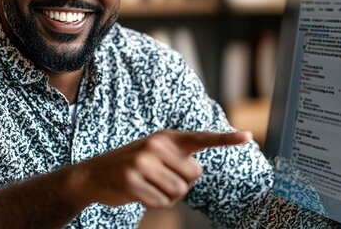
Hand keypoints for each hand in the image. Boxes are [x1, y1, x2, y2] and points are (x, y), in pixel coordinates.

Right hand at [72, 129, 252, 208]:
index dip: (226, 139)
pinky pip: (161, 202)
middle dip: (181, 184)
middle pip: (193, 176)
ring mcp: (143, 162)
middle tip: (158, 179)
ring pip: (179, 192)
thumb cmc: (131, 166)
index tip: (248, 137)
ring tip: (147, 186)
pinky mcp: (133, 180)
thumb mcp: (153, 152)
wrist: (93, 174)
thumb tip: (197, 170)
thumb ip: (176, 157)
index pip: (201, 138)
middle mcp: (156, 146)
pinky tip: (139, 193)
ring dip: (166, 196)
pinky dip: (154, 203)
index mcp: (166, 137)